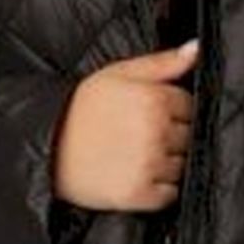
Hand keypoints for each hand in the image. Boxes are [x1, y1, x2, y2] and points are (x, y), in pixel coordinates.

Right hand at [51, 39, 199, 210]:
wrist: (46, 147)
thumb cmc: (81, 109)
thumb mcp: (119, 73)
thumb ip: (162, 62)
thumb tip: (197, 49)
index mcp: (153, 99)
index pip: (190, 106)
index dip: (174, 110)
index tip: (153, 114)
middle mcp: (154, 132)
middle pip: (189, 136)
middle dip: (172, 136)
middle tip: (141, 136)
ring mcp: (148, 165)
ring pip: (182, 165)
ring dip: (167, 163)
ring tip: (137, 155)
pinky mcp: (139, 194)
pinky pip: (169, 194)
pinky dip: (159, 189)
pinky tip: (136, 175)